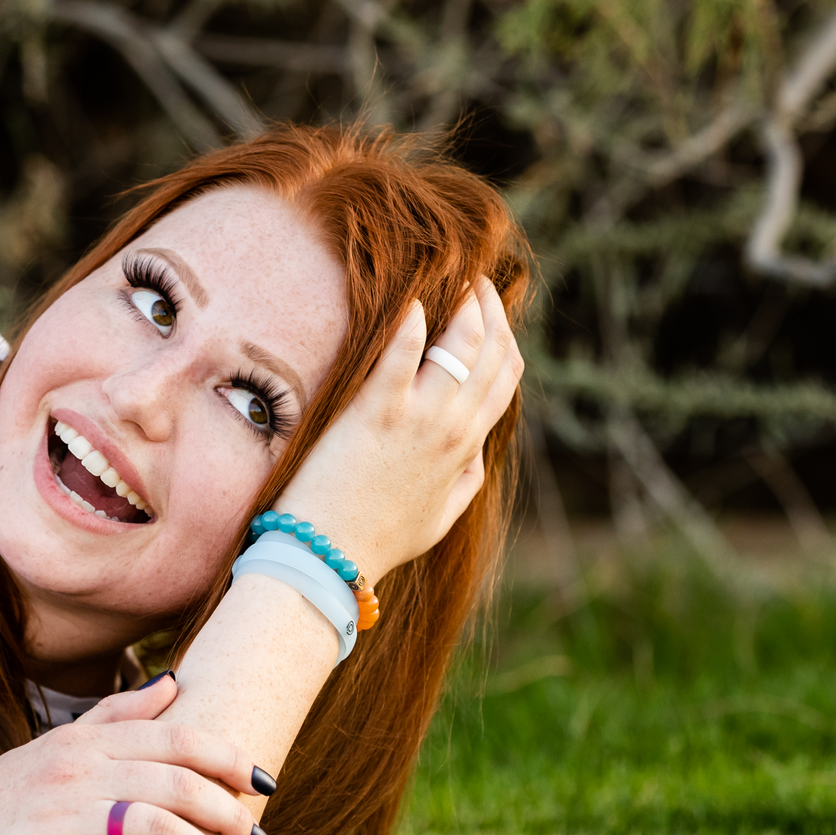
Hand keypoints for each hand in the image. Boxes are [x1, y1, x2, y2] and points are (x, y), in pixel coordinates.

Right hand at [0, 674, 268, 834]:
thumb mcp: (53, 750)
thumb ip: (115, 717)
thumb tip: (172, 681)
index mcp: (83, 740)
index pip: (175, 736)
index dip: (230, 758)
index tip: (267, 783)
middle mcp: (74, 768)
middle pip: (175, 781)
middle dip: (228, 813)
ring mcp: (54, 812)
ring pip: (153, 826)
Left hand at [274, 277, 522, 579]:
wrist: (331, 558)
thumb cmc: (377, 539)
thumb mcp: (439, 517)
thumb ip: (464, 480)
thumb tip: (475, 451)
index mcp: (466, 448)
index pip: (504, 380)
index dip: (504, 339)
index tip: (492, 311)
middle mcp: (451, 430)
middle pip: (491, 353)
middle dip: (490, 309)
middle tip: (476, 279)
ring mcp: (417, 421)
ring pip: (461, 346)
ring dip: (463, 305)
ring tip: (453, 276)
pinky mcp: (376, 414)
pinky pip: (402, 357)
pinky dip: (410, 324)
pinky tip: (411, 300)